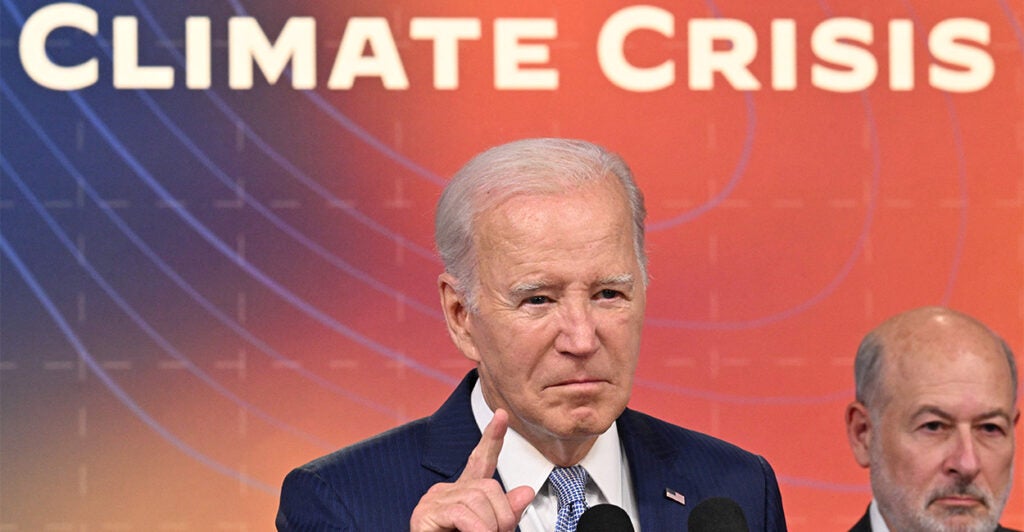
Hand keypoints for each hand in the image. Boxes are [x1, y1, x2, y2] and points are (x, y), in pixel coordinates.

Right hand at [410, 409, 535, 531]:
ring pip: (478, 499)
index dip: (492, 438)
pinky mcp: (424, 515)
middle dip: (502, 515)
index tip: (502, 416)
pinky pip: (462, 513)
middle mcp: (446, 492)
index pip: (479, 460)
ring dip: (490, 527)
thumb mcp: (490, 531)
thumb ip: (506, 513)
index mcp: (464, 494)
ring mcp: (433, 502)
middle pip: (488, 486)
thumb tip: (526, 491)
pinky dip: (477, 529)